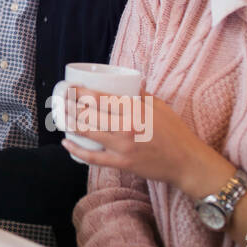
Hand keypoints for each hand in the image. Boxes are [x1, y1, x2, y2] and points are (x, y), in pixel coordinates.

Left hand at [57, 85, 231, 195]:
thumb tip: (129, 82)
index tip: (70, 87)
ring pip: (87, 132)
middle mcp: (126, 126)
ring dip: (69, 123)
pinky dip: (77, 151)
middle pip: (89, 113)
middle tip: (59, 100)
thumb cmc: (175, 132)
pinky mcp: (122, 163)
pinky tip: (66, 143)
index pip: (99, 97)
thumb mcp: (160, 106)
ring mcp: (122, 146)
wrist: (187, 162)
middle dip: (69, 105)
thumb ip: (141, 94)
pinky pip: (93, 158)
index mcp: (134, 109)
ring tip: (59, 116)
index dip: (80, 91)